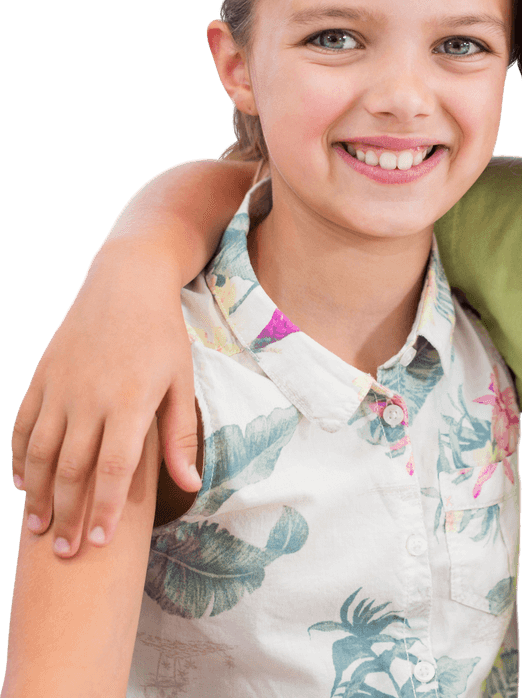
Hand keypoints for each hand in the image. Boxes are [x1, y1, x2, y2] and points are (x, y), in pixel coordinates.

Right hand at [12, 238, 200, 555]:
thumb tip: (189, 486)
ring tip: (37, 530)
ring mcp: (59, 388)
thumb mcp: (181, 381)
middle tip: (65, 554)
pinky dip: (19, 458)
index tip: (101, 544)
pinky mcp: (40, 378)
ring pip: (39, 454)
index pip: (114, 470)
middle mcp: (88, 399)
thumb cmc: (162, 335)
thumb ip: (181, 437)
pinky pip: (22, 426)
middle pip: (71, 470)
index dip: (105, 510)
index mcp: (129, 402)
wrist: (125, 282)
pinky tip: (22, 483)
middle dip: (67, 516)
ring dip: (36, 496)